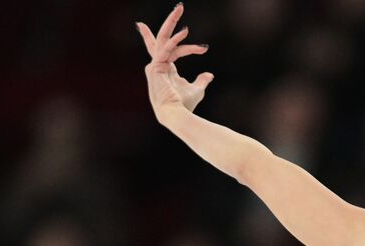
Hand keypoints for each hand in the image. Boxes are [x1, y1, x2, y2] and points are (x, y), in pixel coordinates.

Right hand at [137, 2, 212, 121]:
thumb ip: (201, 81)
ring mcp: (155, 65)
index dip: (179, 41)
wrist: (178, 115)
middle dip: (169, 22)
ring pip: (163, 39)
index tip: (197, 42)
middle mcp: (157, 65)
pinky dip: (176, 41)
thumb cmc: (185, 105)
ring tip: (180, 9)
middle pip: (161, 38)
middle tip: (179, 7)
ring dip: (171, 22)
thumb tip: (209, 75)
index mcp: (165, 68)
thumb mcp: (197, 90)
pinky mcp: (155, 67)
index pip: (167, 48)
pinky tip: (186, 33)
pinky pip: (166, 49)